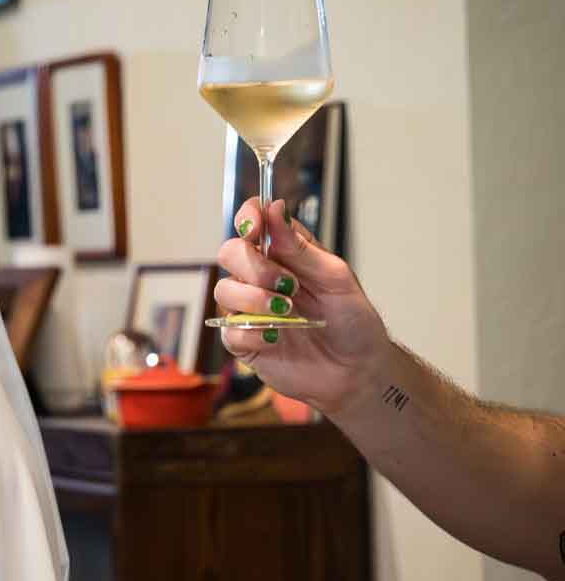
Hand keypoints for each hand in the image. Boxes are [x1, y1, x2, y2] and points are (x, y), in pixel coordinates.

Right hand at [214, 197, 388, 414]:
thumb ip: (301, 248)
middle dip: (255, 267)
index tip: (255, 225)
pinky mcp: (243, 340)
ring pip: (224, 291)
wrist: (356, 371)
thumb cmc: (353, 322)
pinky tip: (276, 338)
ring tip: (288, 314)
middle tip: (288, 285)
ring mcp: (249, 309)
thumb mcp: (337, 278)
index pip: (253, 223)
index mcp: (285, 254)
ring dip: (255, 301)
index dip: (247, 218)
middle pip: (229, 253)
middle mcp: (261, 278)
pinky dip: (252, 332)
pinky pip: (229, 330)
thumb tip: (275, 209)